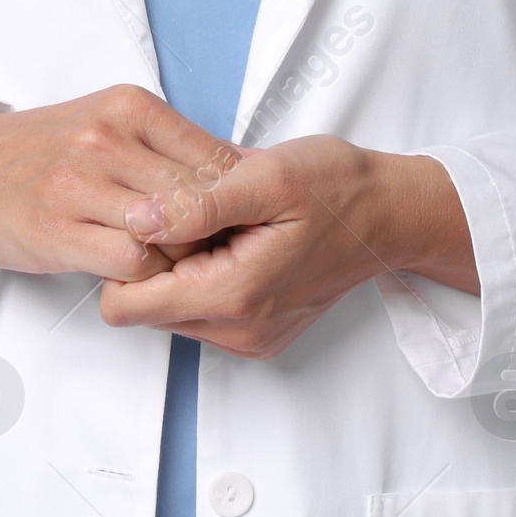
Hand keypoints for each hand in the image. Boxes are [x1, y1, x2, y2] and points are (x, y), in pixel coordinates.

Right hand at [0, 85, 241, 282]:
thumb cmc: (41, 150)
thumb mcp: (106, 121)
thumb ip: (165, 144)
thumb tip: (236, 174)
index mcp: (130, 107)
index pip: (216, 157)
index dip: (236, 198)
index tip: (236, 221)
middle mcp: (109, 139)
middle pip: (200, 197)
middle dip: (215, 233)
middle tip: (215, 252)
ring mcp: (82, 185)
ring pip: (172, 232)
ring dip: (181, 258)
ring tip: (174, 263)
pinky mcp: (59, 232)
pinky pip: (133, 263)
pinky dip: (147, 277)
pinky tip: (137, 274)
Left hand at [99, 137, 476, 357]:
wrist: (390, 214)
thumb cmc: (336, 187)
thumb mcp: (266, 177)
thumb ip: (197, 203)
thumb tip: (137, 218)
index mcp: (234, 295)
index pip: (125, 305)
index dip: (124, 255)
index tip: (154, 214)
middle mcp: (238, 332)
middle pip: (144, 308)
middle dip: (154, 258)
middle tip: (194, 210)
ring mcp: (249, 339)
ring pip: (169, 309)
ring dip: (179, 265)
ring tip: (221, 221)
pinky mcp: (257, 334)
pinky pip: (201, 311)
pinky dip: (203, 275)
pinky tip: (235, 239)